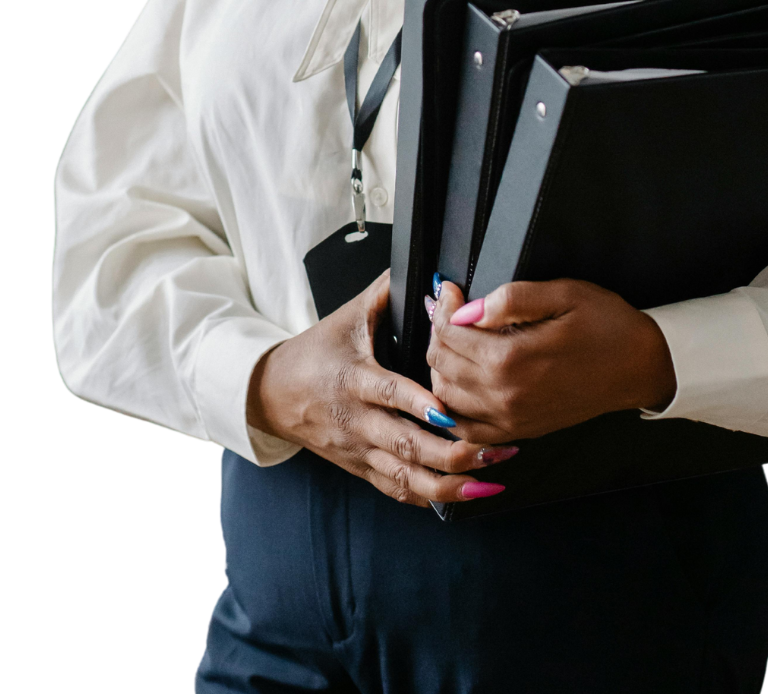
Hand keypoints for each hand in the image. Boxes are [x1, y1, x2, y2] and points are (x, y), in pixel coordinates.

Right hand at [246, 270, 517, 507]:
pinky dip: (430, 498)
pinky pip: (397, 490)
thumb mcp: (347, 317)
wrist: (272, 393)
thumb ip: (386, 293)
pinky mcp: (360, 469)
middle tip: (495, 451)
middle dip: (453, 453)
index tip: (450, 411)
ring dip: (450, 485)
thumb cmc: (315, 351)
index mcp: (354, 380)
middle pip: (405, 445)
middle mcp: (357, 421)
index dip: (419, 405)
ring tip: (490, 482)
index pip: (390, 393)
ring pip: (406, 478)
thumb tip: (430, 270)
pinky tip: (464, 496)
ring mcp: (359, 450)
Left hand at [426, 277, 676, 443]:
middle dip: (438, 332)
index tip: (449, 289)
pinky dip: (453, 405)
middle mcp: (506, 395)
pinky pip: (466, 428)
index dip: (443, 306)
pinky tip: (462, 381)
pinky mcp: (519, 430)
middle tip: (451, 310)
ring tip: (457, 339)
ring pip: (446, 396)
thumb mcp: (564, 294)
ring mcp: (511, 418)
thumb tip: (468, 308)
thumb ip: (512, 299)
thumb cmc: (607, 326)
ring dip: (442, 366)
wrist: (640, 368)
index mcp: (513, 359)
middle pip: (442, 364)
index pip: (450, 333)